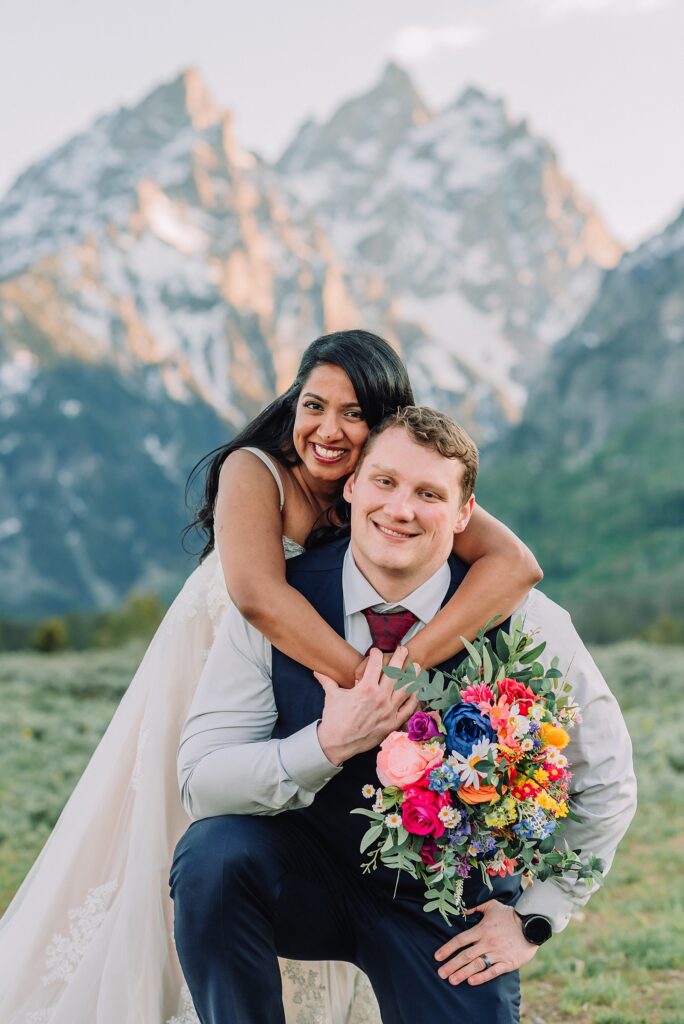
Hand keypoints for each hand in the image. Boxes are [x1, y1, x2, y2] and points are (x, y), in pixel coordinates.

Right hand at [315, 647, 419, 765]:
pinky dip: (414, 699)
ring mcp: (388, 711)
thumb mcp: (332, 696)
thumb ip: (328, 681)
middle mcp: (380, 697)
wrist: (337, 743)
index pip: (376, 664)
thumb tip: (317, 671)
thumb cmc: (334, 719)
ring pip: (406, 689)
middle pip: (395, 673)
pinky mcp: (392, 723)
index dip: (376, 654)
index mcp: (366, 688)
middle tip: (404, 649)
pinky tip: (417, 691)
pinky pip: (408, 709)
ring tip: (416, 666)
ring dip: (412, 676)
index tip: (376, 651)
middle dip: (400, 658)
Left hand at [434, 900, 537, 985]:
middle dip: (452, 965)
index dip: (448, 949)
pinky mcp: (508, 962)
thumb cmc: (510, 914)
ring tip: (452, 980)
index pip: (460, 940)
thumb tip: (462, 910)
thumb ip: (476, 907)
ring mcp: (497, 953)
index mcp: (481, 929)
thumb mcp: (491, 905)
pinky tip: (471, 982)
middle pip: (466, 955)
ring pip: (477, 965)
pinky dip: (482, 977)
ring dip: (463, 973)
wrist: (532, 924)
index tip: (437, 957)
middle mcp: (487, 942)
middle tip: (440, 974)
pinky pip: (493, 971)